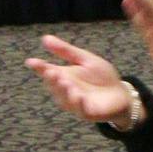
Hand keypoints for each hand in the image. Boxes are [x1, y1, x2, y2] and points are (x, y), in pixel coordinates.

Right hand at [25, 34, 139, 126]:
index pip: (47, 71)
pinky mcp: (87, 112)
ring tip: (65, 81)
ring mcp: (75, 103)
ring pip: (64, 99)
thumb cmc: (102, 77)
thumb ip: (66, 51)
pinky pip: (80, 110)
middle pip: (53, 86)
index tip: (31, 61)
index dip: (38, 67)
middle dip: (51, 80)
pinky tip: (78, 95)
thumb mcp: (84, 59)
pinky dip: (78, 103)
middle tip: (52, 71)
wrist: (121, 93)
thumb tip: (44, 38)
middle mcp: (65, 90)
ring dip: (63, 91)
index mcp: (63, 76)